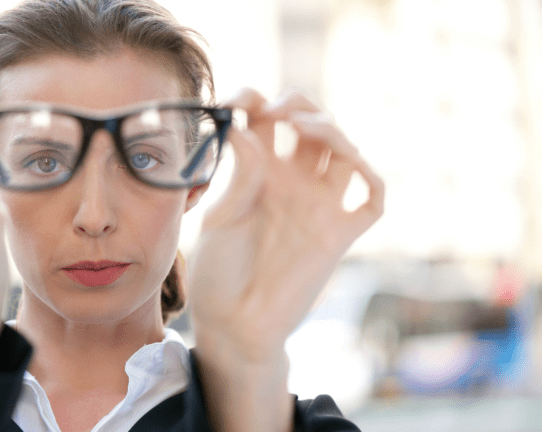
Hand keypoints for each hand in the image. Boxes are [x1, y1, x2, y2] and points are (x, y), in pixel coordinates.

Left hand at [189, 89, 383, 361]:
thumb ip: (239, 177)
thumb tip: (243, 130)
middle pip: (310, 126)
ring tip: (305, 124)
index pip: (265, 121)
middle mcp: (291, 183)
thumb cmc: (219, 273)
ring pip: (343, 152)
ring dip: (332, 130)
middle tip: (278, 109)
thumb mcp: (221, 219)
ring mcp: (318, 206)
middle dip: (298, 105)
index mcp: (257, 174)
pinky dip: (371, 178)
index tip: (238, 100)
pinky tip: (352, 164)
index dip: (255, 101)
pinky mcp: (338, 235)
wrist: (235, 324)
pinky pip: (370, 200)